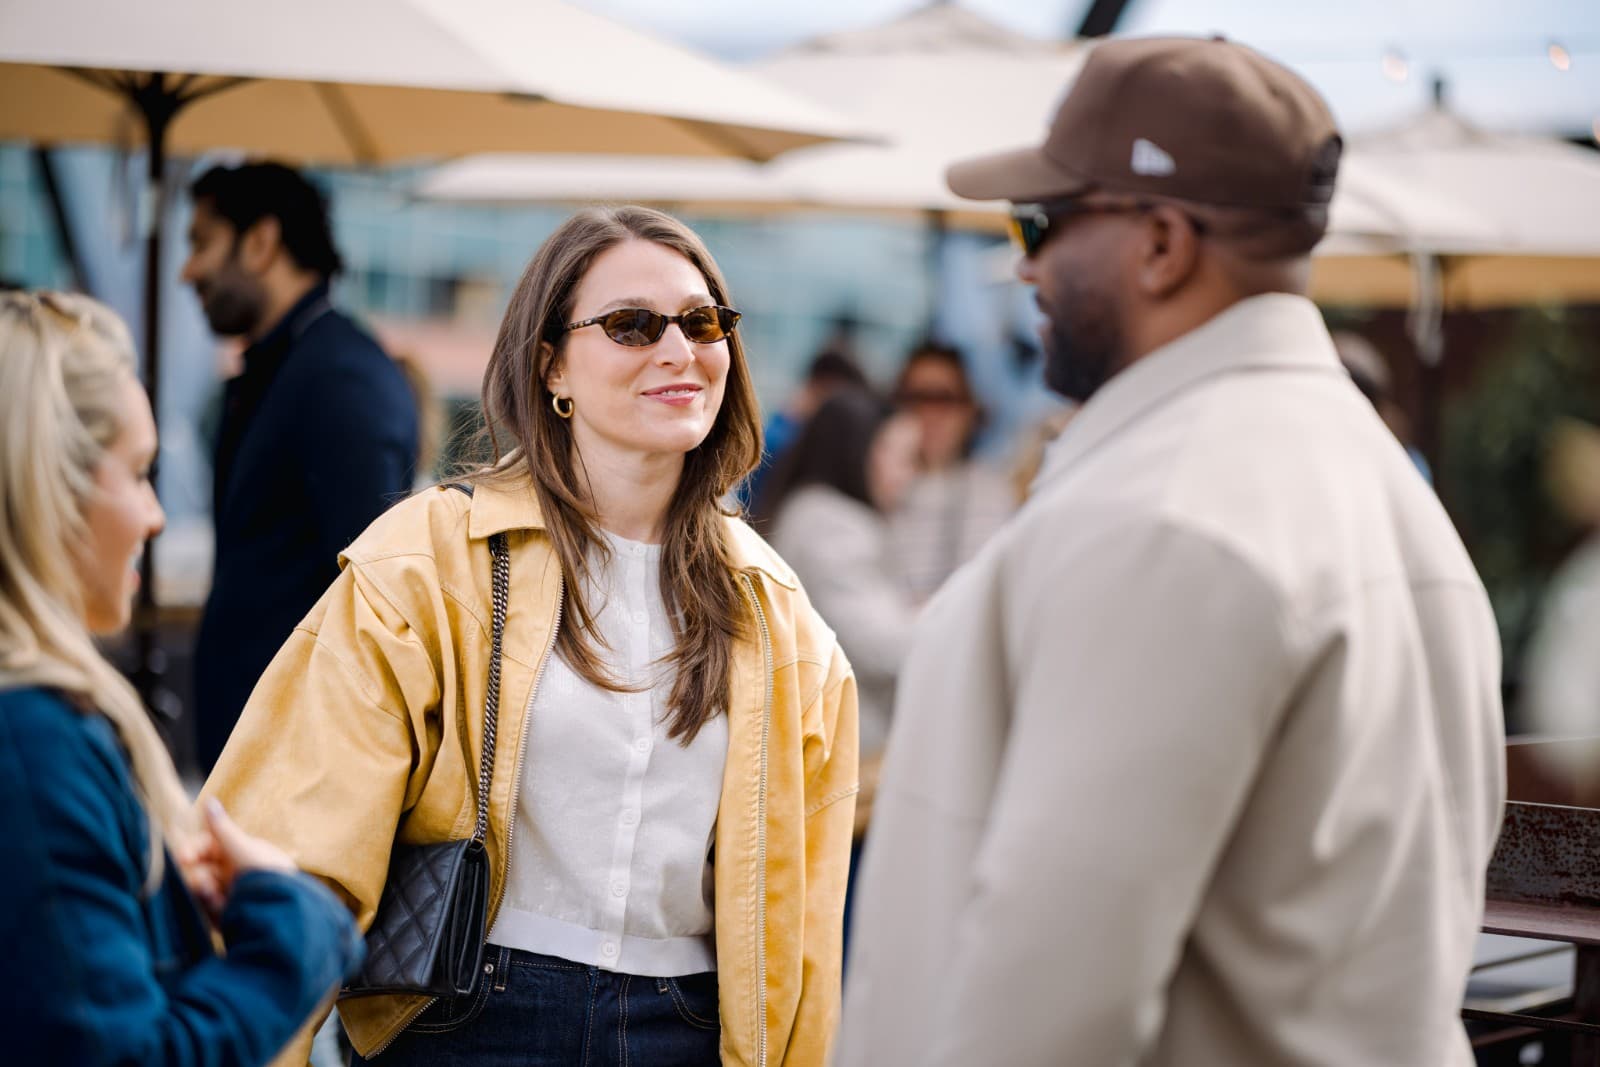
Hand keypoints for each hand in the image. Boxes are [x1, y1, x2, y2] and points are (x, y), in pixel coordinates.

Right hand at [185, 799, 298, 924]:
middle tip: (203, 884)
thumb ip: (222, 829)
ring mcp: (230, 894)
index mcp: (237, 852)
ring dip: (205, 895)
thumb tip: (209, 800)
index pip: (205, 847)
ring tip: (218, 900)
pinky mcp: (229, 916)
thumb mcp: (243, 849)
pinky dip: (212, 911)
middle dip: (198, 878)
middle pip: (200, 871)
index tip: (183, 857)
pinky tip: (224, 912)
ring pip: (202, 893)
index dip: (191, 850)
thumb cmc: (267, 873)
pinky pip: (209, 913)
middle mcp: (232, 872)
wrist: (285, 909)